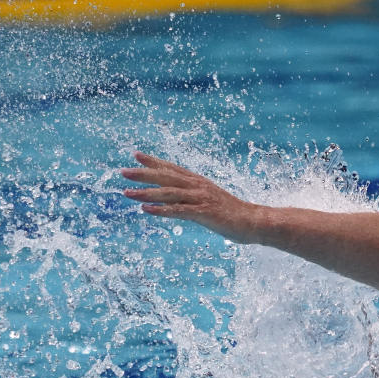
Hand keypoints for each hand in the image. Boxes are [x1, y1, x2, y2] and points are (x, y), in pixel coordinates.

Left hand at [121, 152, 264, 243]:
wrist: (255, 222)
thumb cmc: (234, 214)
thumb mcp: (212, 201)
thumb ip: (196, 198)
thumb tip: (181, 201)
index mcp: (200, 182)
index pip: (173, 169)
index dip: (154, 161)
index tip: (136, 155)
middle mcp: (199, 186)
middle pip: (167, 177)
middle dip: (144, 174)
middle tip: (123, 171)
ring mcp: (201, 199)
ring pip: (169, 193)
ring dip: (146, 192)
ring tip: (127, 192)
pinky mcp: (204, 213)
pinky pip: (178, 210)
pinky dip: (161, 210)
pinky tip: (146, 210)